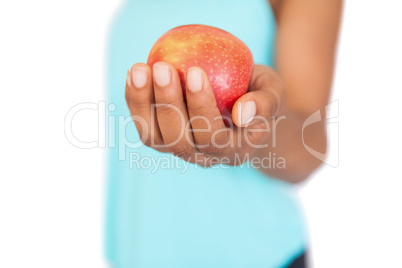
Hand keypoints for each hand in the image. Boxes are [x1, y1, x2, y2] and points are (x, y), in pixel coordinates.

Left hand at [125, 62, 285, 166]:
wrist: (242, 107)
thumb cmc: (258, 95)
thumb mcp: (274, 93)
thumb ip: (265, 103)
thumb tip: (242, 112)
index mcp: (234, 151)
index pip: (213, 137)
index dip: (201, 107)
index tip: (196, 71)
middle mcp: (205, 157)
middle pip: (179, 141)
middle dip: (168, 103)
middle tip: (162, 67)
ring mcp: (181, 150)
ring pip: (154, 137)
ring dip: (143, 103)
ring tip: (139, 69)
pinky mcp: (163, 138)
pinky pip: (144, 125)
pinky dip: (135, 101)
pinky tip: (134, 75)